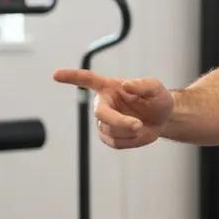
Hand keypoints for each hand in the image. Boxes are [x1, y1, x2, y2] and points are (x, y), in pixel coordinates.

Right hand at [53, 68, 173, 148]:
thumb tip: (126, 85)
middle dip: (119, 121)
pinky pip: (116, 143)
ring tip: (142, 124)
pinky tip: (138, 133)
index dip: (72, 77)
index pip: (87, 80)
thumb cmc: (157, 99)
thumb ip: (144, 85)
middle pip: (101, 114)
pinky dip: (131, 141)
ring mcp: (104, 122)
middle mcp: (103, 104)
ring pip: (111, 131)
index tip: (56, 75)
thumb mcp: (156, 88)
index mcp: (110, 87)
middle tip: (138, 125)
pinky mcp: (109, 137)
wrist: (162, 119)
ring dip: (131, 131)